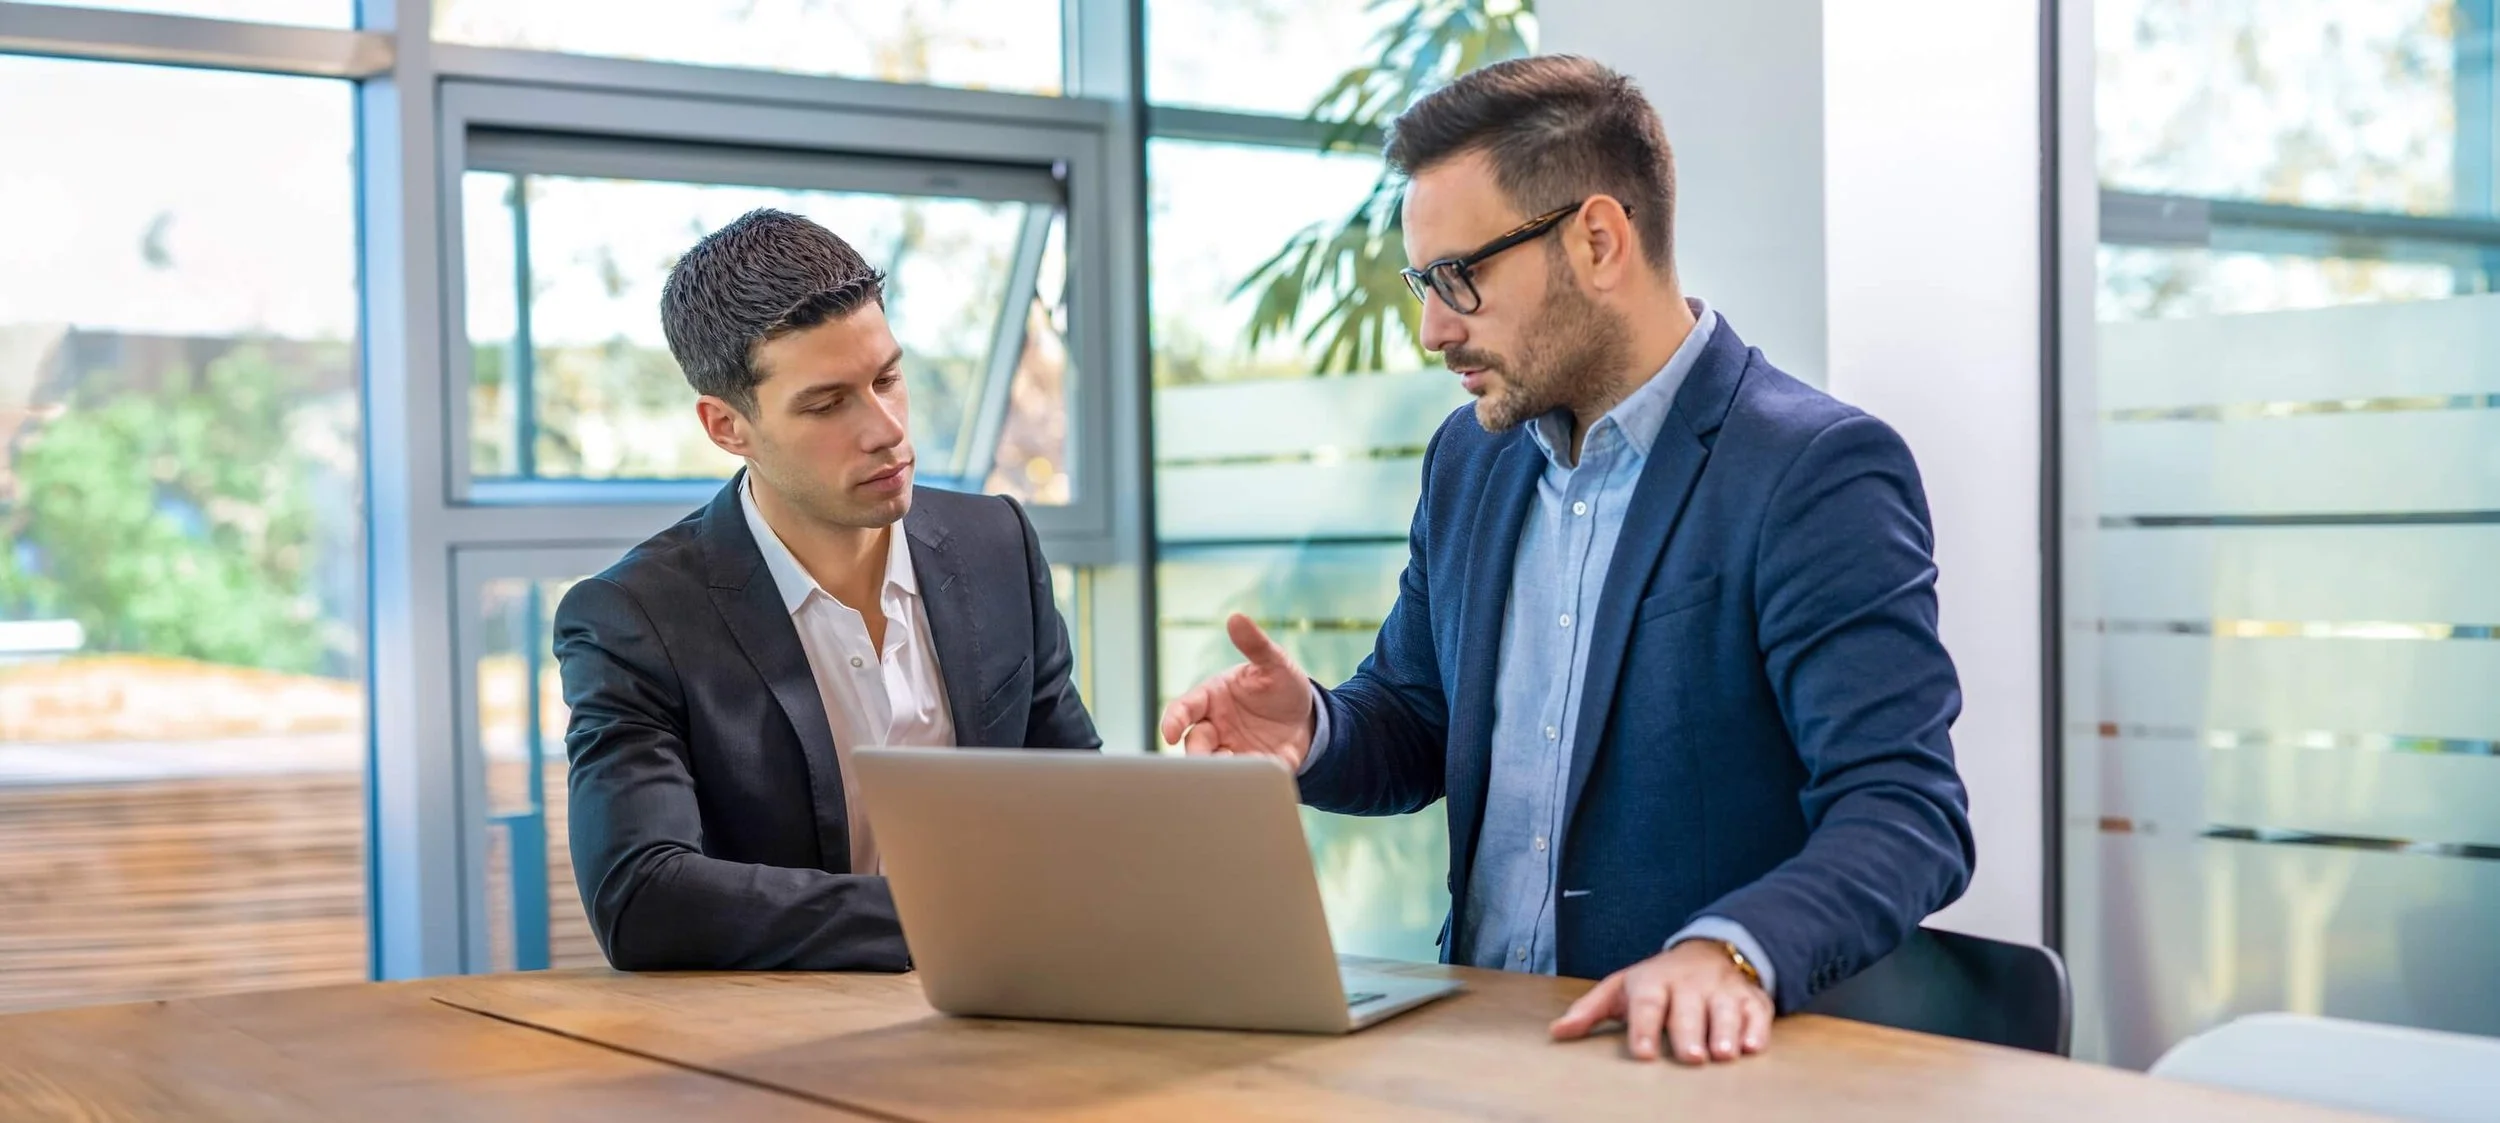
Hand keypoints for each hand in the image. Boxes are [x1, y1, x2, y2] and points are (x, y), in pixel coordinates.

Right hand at [1157, 614, 1316, 768]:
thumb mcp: (1275, 663)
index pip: (1184, 709)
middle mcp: (1215, 726)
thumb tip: (1236, 618)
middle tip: (1209, 760)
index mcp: (1212, 698)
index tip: (1170, 732)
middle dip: (1197, 753)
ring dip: (1220, 770)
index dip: (1173, 720)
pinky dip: (1246, 779)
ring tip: (1237, 769)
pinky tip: (1259, 776)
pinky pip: (1242, 778)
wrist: (1308, 719)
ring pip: (1214, 764)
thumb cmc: (1282, 687)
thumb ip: (1255, 644)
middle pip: (1195, 743)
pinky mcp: (1248, 769)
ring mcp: (1230, 749)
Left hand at [1548, 940, 1771, 1063]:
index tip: (1644, 1052)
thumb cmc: (1658, 980)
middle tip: (1691, 1057)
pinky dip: (1756, 1028)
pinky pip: (1755, 1011)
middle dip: (1689, 1032)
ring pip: (1724, 1010)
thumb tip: (1557, 1033)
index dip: (1645, 1028)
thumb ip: (1590, 1011)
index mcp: (1653, 982)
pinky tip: (1753, 1046)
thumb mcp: (1621, 988)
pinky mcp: (1749, 998)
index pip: (1647, 1003)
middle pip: (1687, 1009)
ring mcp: (1721, 990)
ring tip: (1722, 1055)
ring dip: (1724, 1031)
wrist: (1709, 950)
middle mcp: (1688, 984)